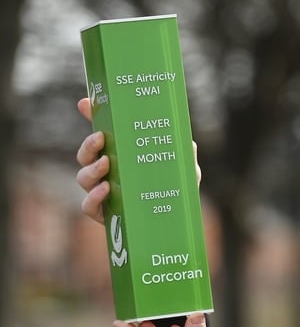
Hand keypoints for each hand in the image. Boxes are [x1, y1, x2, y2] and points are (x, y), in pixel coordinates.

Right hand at [74, 97, 202, 223]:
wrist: (172, 223)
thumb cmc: (174, 190)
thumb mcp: (183, 170)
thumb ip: (184, 156)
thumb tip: (190, 143)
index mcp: (121, 154)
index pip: (102, 133)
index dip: (90, 115)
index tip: (85, 104)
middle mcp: (106, 172)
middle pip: (85, 155)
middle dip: (89, 145)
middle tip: (100, 138)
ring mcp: (102, 193)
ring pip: (83, 178)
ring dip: (91, 169)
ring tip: (106, 165)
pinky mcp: (103, 214)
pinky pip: (88, 206)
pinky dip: (93, 197)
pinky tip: (106, 189)